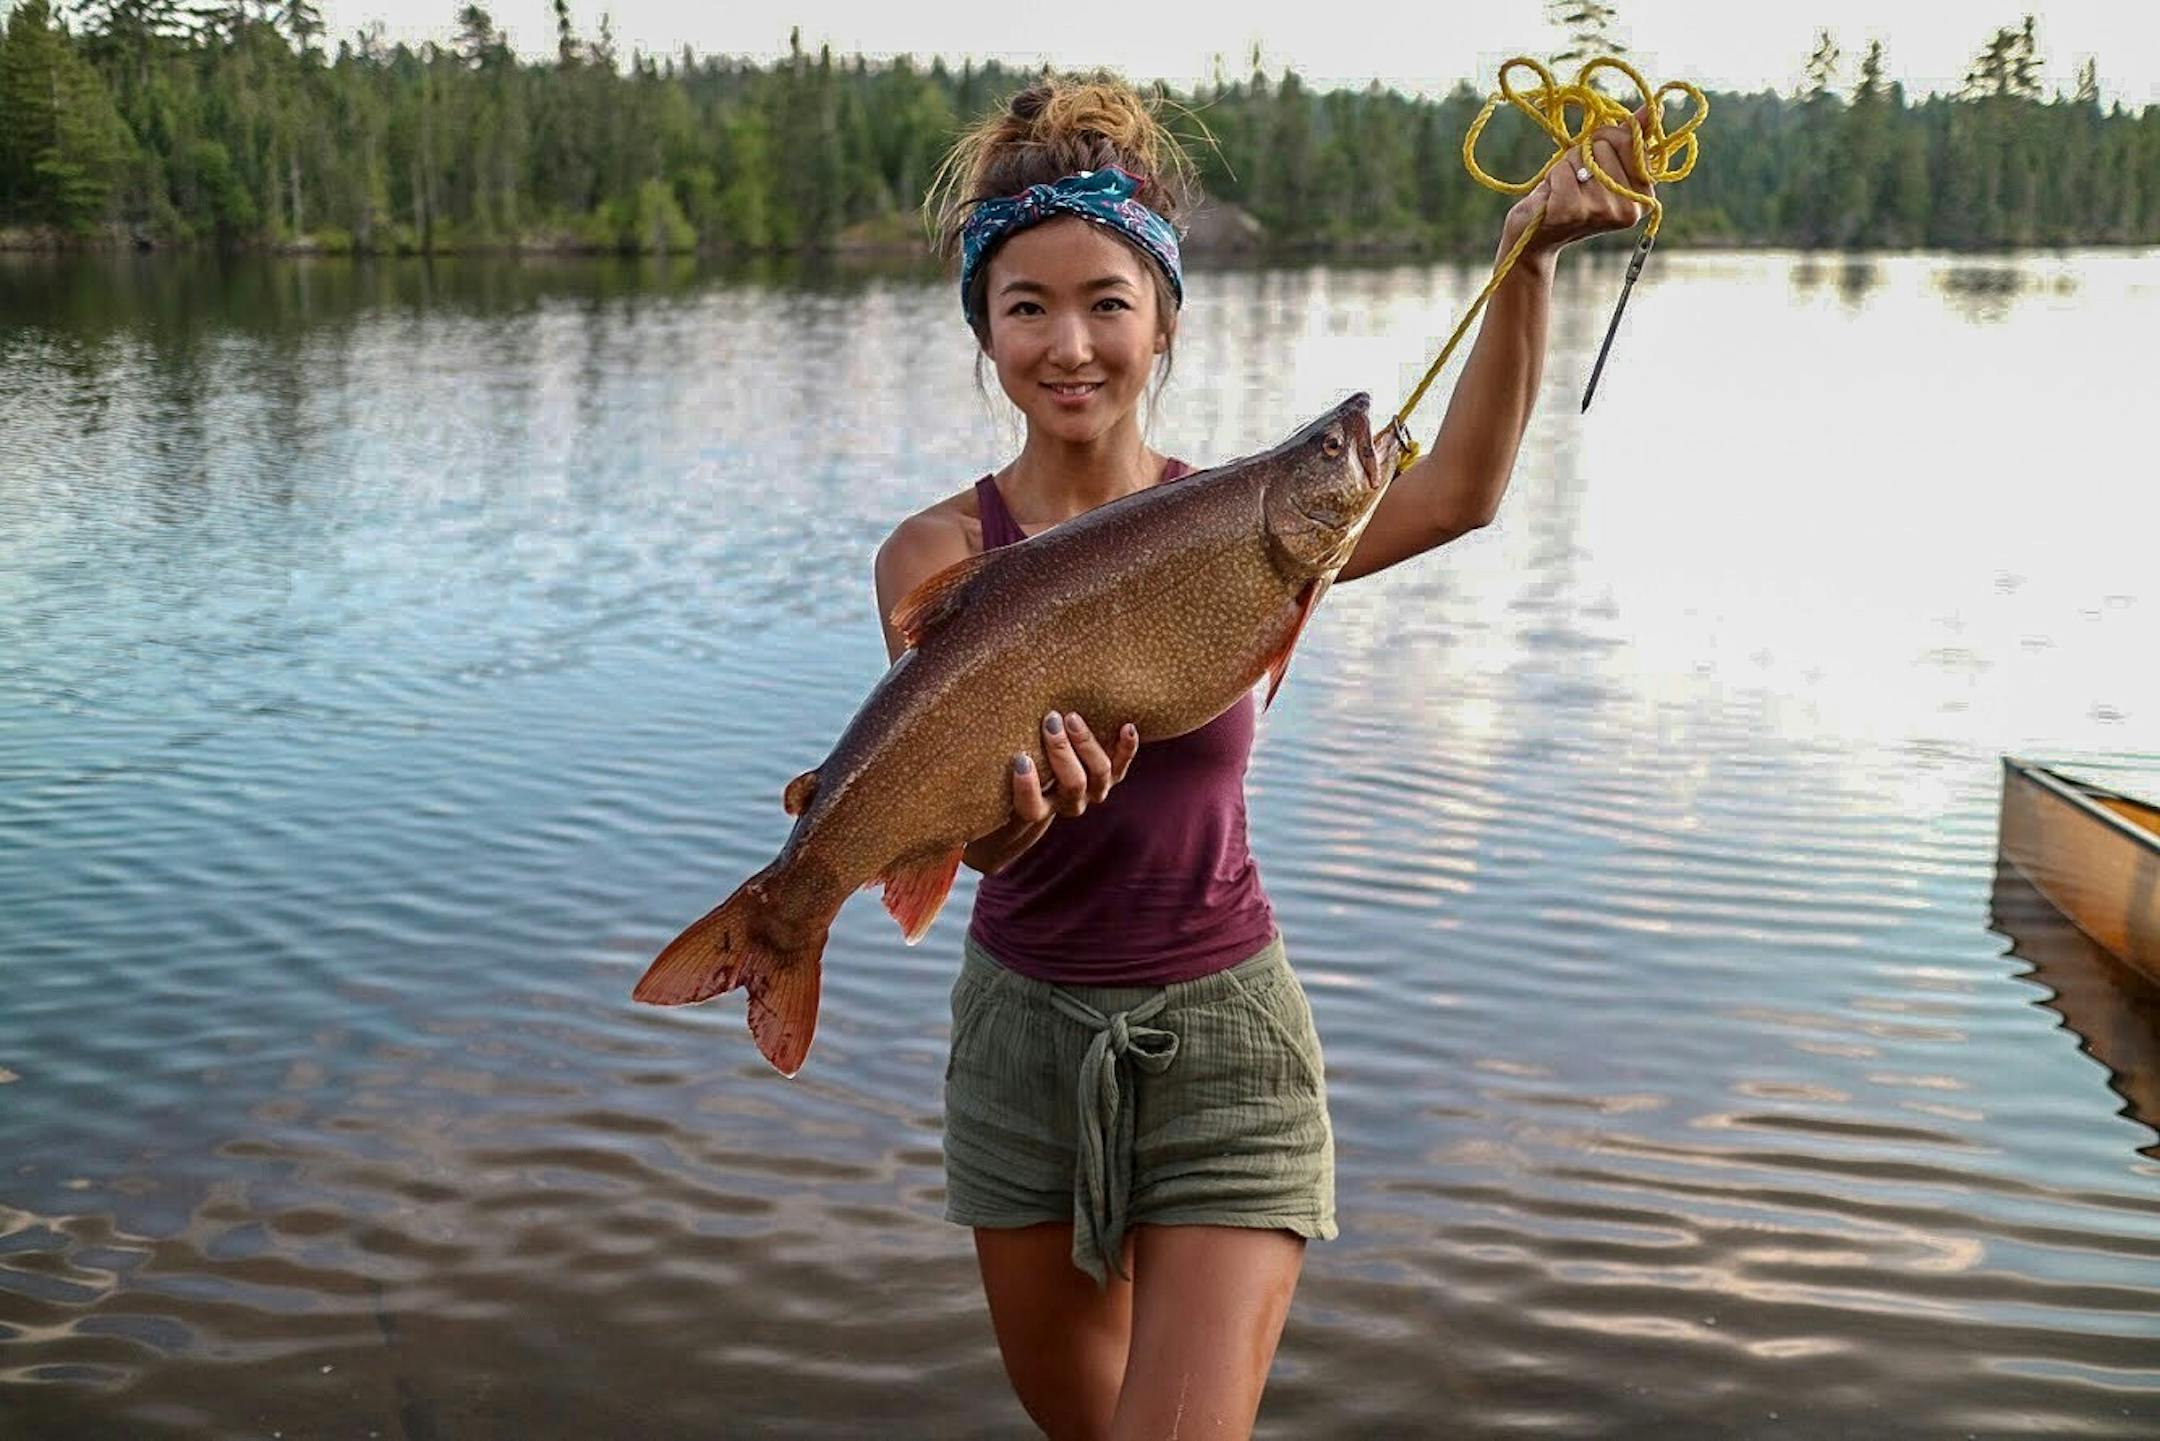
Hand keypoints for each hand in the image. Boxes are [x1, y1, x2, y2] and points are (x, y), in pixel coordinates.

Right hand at [962, 710, 1140, 874]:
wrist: (1030, 788)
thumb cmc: (995, 778)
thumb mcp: (981, 778)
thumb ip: (971, 765)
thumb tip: (926, 739)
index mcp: (1032, 811)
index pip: (1031, 810)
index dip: (1028, 788)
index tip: (1019, 759)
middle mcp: (1063, 804)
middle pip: (1072, 788)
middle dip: (1062, 754)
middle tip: (1049, 721)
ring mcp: (1088, 792)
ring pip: (1097, 778)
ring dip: (1086, 746)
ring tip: (1071, 717)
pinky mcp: (1106, 776)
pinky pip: (1120, 767)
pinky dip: (1125, 748)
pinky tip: (1127, 725)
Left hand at [1497, 103, 1657, 263]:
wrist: (1536, 238)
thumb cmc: (1572, 196)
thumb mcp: (1604, 166)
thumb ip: (1629, 138)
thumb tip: (1654, 108)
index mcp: (1644, 197)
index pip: (1630, 141)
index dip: (1606, 140)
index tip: (1596, 159)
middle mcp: (1629, 209)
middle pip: (1604, 146)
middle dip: (1584, 154)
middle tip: (1577, 181)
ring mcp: (1602, 212)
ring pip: (1583, 156)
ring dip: (1567, 167)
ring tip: (1564, 190)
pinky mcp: (1573, 212)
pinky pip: (1563, 170)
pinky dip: (1553, 176)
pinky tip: (1552, 198)